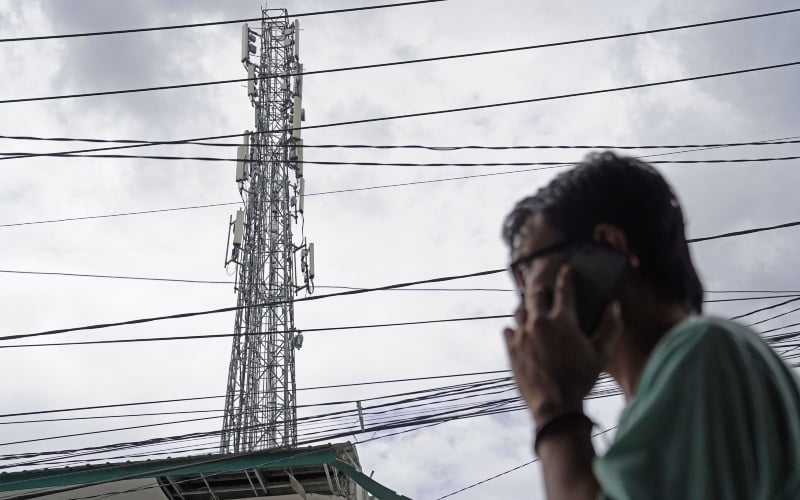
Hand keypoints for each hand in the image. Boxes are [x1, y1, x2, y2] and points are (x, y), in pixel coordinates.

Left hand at [503, 265, 621, 423]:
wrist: (555, 405)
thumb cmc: (581, 379)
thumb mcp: (601, 354)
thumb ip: (611, 327)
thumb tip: (614, 305)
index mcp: (562, 320)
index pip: (564, 289)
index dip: (566, 276)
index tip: (567, 270)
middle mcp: (539, 322)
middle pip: (535, 294)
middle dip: (540, 289)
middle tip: (544, 289)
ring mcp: (522, 335)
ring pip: (519, 311)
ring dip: (526, 308)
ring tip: (531, 311)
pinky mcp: (511, 349)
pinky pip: (508, 330)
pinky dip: (514, 328)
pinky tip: (519, 332)